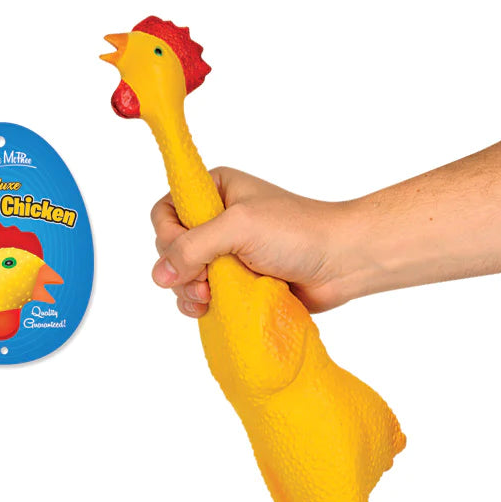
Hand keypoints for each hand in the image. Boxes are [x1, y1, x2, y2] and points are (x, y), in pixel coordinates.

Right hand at [150, 167, 351, 316]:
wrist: (341, 262)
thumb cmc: (296, 232)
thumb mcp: (238, 227)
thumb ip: (193, 247)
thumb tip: (159, 275)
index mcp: (215, 192)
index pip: (165, 213)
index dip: (168, 237)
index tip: (188, 255)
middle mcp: (216, 222)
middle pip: (170, 250)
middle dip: (182, 270)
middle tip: (206, 282)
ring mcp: (225, 255)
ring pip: (183, 278)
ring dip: (189, 292)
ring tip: (211, 298)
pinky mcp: (235, 283)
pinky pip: (201, 297)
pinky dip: (201, 306)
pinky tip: (212, 309)